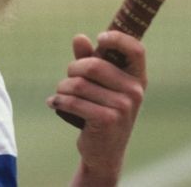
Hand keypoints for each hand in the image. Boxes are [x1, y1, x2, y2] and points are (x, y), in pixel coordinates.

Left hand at [50, 31, 146, 186]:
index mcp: (137, 79)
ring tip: (60, 94)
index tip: (99, 39)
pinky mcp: (108, 120)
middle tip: (67, 80)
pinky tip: (53, 103)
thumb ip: (89, 60)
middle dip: (72, 69)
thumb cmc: (101, 111)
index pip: (136, 50)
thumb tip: (79, 38)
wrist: (103, 153)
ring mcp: (123, 107)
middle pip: (93, 65)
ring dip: (62, 87)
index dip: (118, 39)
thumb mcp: (98, 85)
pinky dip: (58, 100)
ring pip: (78, 84)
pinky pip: (73, 101)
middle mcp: (134, 91)